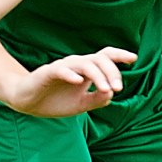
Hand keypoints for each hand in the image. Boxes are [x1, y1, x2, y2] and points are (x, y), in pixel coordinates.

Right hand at [7, 47, 135, 117]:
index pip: (105, 57)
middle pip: (98, 59)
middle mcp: (76, 65)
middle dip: (112, 72)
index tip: (133, 59)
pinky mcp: (48, 73)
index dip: (119, 55)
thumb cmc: (55, 101)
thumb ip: (97, 100)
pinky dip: (71, 74)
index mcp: (86, 71)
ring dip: (98, 75)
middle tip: (119, 88)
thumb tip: (111, 94)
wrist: (28, 103)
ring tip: (106, 89)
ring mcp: (63, 68)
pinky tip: (79, 81)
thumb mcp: (81, 105)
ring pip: (84, 64)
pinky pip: (61, 70)